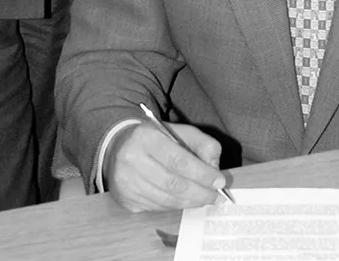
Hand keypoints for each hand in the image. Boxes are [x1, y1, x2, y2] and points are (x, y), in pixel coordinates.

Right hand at [105, 120, 226, 211]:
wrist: (118, 146)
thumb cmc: (155, 138)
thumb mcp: (178, 130)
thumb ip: (201, 144)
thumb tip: (214, 168)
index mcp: (146, 137)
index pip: (178, 160)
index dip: (202, 173)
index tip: (220, 181)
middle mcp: (131, 160)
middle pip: (172, 183)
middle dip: (200, 192)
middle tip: (217, 197)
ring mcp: (125, 183)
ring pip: (165, 199)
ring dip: (190, 202)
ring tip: (206, 200)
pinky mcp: (125, 200)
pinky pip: (157, 207)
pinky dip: (175, 206)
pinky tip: (186, 201)